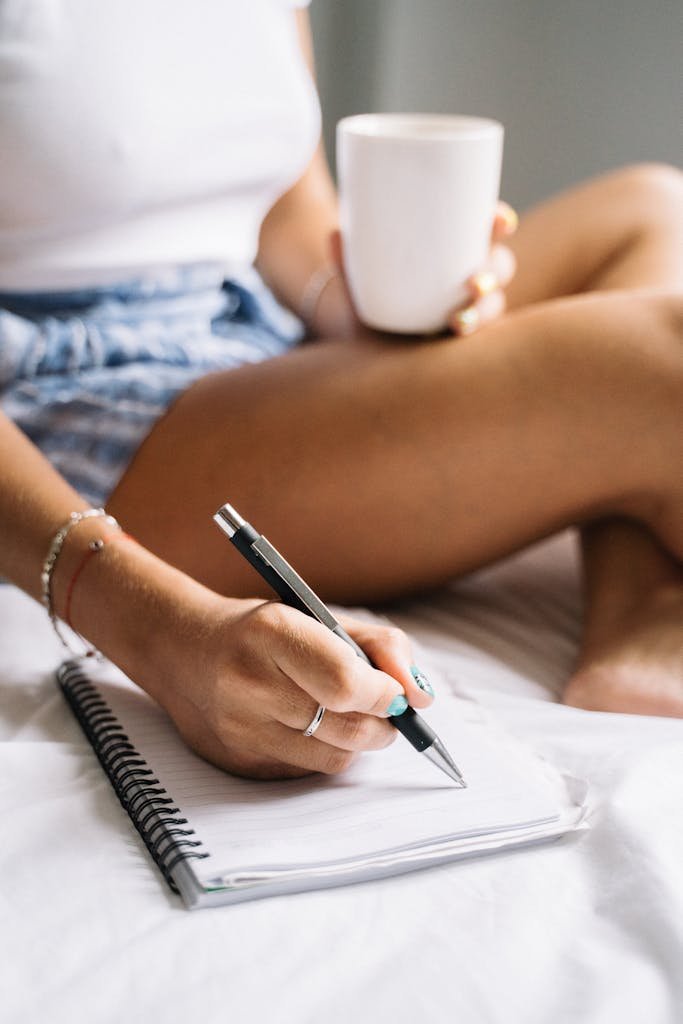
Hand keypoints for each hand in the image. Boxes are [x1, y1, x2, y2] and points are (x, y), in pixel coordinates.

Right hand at [133, 583, 433, 780]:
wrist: (181, 649)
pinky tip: (308, 728)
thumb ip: (381, 647)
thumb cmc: (262, 631)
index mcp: (271, 633)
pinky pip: (306, 773)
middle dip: (383, 722)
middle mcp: (249, 683)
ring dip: (357, 741)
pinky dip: (323, 754)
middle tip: (385, 709)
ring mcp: (239, 729)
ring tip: (347, 715)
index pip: (346, 683)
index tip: (396, 692)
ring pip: (334, 758)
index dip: (385, 693)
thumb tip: (421, 697)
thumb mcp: (320, 616)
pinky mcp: (237, 763)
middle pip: (348, 727)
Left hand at [323, 202, 516, 340]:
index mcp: (455, 251)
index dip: (499, 223)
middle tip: (473, 284)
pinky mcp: (463, 341)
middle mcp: (469, 279)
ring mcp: (470, 311)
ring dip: (483, 312)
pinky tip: (458, 343)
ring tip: (459, 322)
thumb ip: (349, 261)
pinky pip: (480, 340)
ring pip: (493, 306)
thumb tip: (336, 235)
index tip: (499, 220)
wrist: (364, 342)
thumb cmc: (370, 297)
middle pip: (498, 268)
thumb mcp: (361, 280)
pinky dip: (474, 341)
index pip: (487, 231)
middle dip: (493, 274)